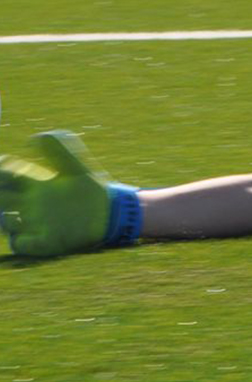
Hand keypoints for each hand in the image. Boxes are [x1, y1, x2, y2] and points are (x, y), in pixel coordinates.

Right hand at [0, 131, 138, 257]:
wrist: (111, 211)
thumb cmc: (92, 188)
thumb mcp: (76, 168)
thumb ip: (59, 150)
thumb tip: (36, 137)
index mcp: (35, 184)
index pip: (7, 176)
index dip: (2, 171)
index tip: (4, 165)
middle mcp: (31, 204)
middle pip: (2, 198)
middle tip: (6, 194)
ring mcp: (36, 223)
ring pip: (7, 222)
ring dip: (5, 219)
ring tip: (11, 215)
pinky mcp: (45, 241)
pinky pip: (23, 244)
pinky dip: (20, 241)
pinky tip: (27, 236)